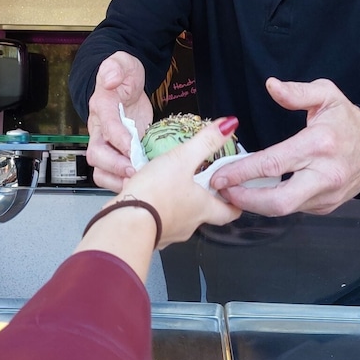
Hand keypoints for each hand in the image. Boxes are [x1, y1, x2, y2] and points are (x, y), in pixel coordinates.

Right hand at [85, 52, 152, 191]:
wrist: (126, 83)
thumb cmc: (124, 75)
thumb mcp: (122, 63)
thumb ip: (115, 66)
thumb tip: (111, 78)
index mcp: (101, 106)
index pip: (106, 125)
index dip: (117, 137)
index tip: (131, 146)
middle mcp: (99, 128)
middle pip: (96, 154)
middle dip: (115, 165)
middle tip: (135, 170)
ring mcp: (107, 143)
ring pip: (101, 169)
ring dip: (117, 178)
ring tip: (138, 180)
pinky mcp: (118, 152)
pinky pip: (114, 173)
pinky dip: (124, 181)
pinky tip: (143, 180)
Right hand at [117, 118, 241, 247]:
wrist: (126, 223)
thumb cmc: (155, 193)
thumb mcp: (182, 159)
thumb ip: (206, 142)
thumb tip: (229, 124)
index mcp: (203, 208)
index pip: (229, 211)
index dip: (233, 202)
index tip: (231, 191)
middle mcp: (190, 224)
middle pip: (204, 214)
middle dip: (202, 199)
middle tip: (198, 183)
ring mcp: (170, 232)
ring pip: (180, 218)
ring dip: (177, 203)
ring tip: (167, 186)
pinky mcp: (151, 235)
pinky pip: (158, 221)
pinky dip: (156, 210)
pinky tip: (146, 197)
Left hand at [210, 78, 359, 215]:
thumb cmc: (349, 121)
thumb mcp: (327, 95)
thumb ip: (297, 92)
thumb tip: (271, 85)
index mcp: (319, 144)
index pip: (274, 164)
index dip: (242, 172)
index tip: (219, 175)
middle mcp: (325, 174)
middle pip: (279, 201)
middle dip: (245, 200)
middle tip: (222, 191)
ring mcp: (327, 194)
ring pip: (285, 209)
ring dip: (255, 203)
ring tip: (234, 191)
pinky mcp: (328, 206)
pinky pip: (295, 208)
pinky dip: (273, 202)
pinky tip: (258, 192)